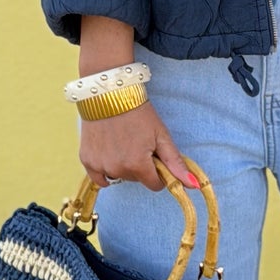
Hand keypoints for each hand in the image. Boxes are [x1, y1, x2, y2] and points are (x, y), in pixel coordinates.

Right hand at [79, 99, 199, 191]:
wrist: (108, 93)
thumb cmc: (138, 112)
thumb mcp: (161, 136)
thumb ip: (175, 163)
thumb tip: (193, 185)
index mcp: (138, 165)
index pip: (155, 185)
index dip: (158, 172)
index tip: (154, 155)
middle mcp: (117, 169)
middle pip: (136, 179)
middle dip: (140, 166)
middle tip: (136, 142)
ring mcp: (99, 165)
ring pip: (118, 177)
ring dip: (122, 166)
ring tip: (121, 142)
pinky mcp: (86, 160)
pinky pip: (99, 176)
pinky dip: (104, 168)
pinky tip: (109, 152)